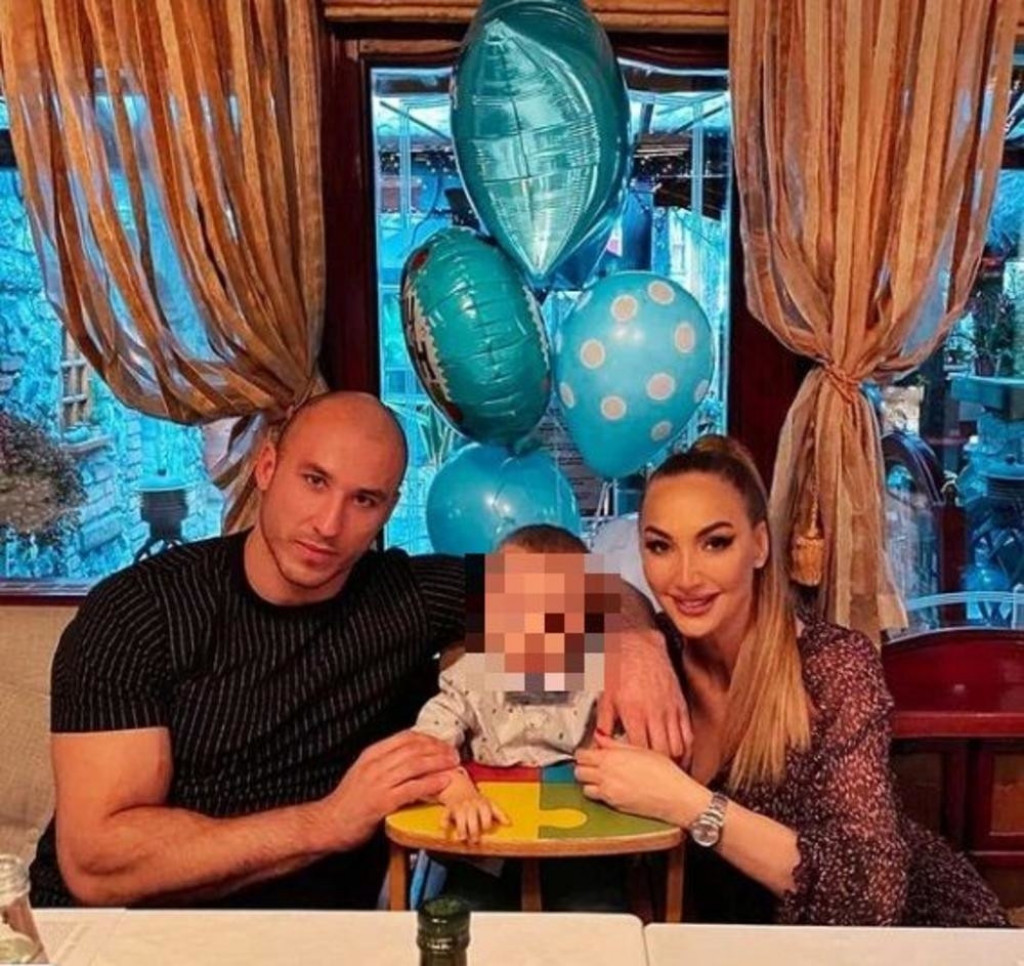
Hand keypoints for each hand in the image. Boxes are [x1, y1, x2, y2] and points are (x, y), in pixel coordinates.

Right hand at [322, 731, 458, 847]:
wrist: (327, 824)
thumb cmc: (348, 802)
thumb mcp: (363, 773)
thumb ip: (383, 763)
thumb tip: (410, 758)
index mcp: (371, 754)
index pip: (405, 737)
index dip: (427, 738)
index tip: (442, 743)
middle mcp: (375, 764)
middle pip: (413, 749)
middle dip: (437, 749)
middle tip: (453, 753)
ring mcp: (378, 782)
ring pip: (415, 765)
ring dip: (438, 763)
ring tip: (453, 764)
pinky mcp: (381, 802)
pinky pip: (411, 788)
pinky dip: (430, 783)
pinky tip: (443, 783)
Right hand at [437, 767, 509, 842]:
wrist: (459, 789)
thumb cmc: (477, 801)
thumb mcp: (489, 804)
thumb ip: (499, 813)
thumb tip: (509, 823)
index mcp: (482, 803)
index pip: (486, 814)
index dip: (486, 823)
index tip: (485, 829)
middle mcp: (470, 804)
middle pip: (472, 818)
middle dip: (473, 830)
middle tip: (474, 840)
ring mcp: (459, 806)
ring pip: (460, 818)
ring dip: (461, 829)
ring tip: (463, 838)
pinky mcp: (448, 809)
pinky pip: (444, 815)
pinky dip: (443, 822)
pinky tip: (445, 828)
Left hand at [574, 732, 706, 826]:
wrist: (675, 797)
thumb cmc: (664, 773)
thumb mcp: (641, 749)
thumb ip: (615, 743)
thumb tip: (601, 736)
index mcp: (612, 759)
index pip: (582, 755)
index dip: (583, 752)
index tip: (587, 752)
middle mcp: (606, 776)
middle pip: (579, 771)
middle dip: (583, 767)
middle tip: (591, 764)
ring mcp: (609, 793)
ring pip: (584, 787)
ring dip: (588, 782)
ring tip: (600, 777)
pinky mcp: (615, 806)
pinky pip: (597, 799)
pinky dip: (598, 793)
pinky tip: (610, 788)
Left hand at [597, 627, 692, 763]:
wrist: (639, 645)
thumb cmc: (620, 669)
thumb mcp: (606, 696)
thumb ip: (604, 722)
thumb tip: (599, 742)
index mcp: (634, 713)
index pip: (639, 750)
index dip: (639, 767)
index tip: (637, 776)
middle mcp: (654, 714)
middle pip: (662, 753)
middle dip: (660, 770)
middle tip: (656, 782)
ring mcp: (670, 710)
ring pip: (678, 746)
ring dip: (675, 763)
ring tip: (670, 774)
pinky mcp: (680, 705)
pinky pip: (688, 733)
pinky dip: (687, 748)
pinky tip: (682, 756)